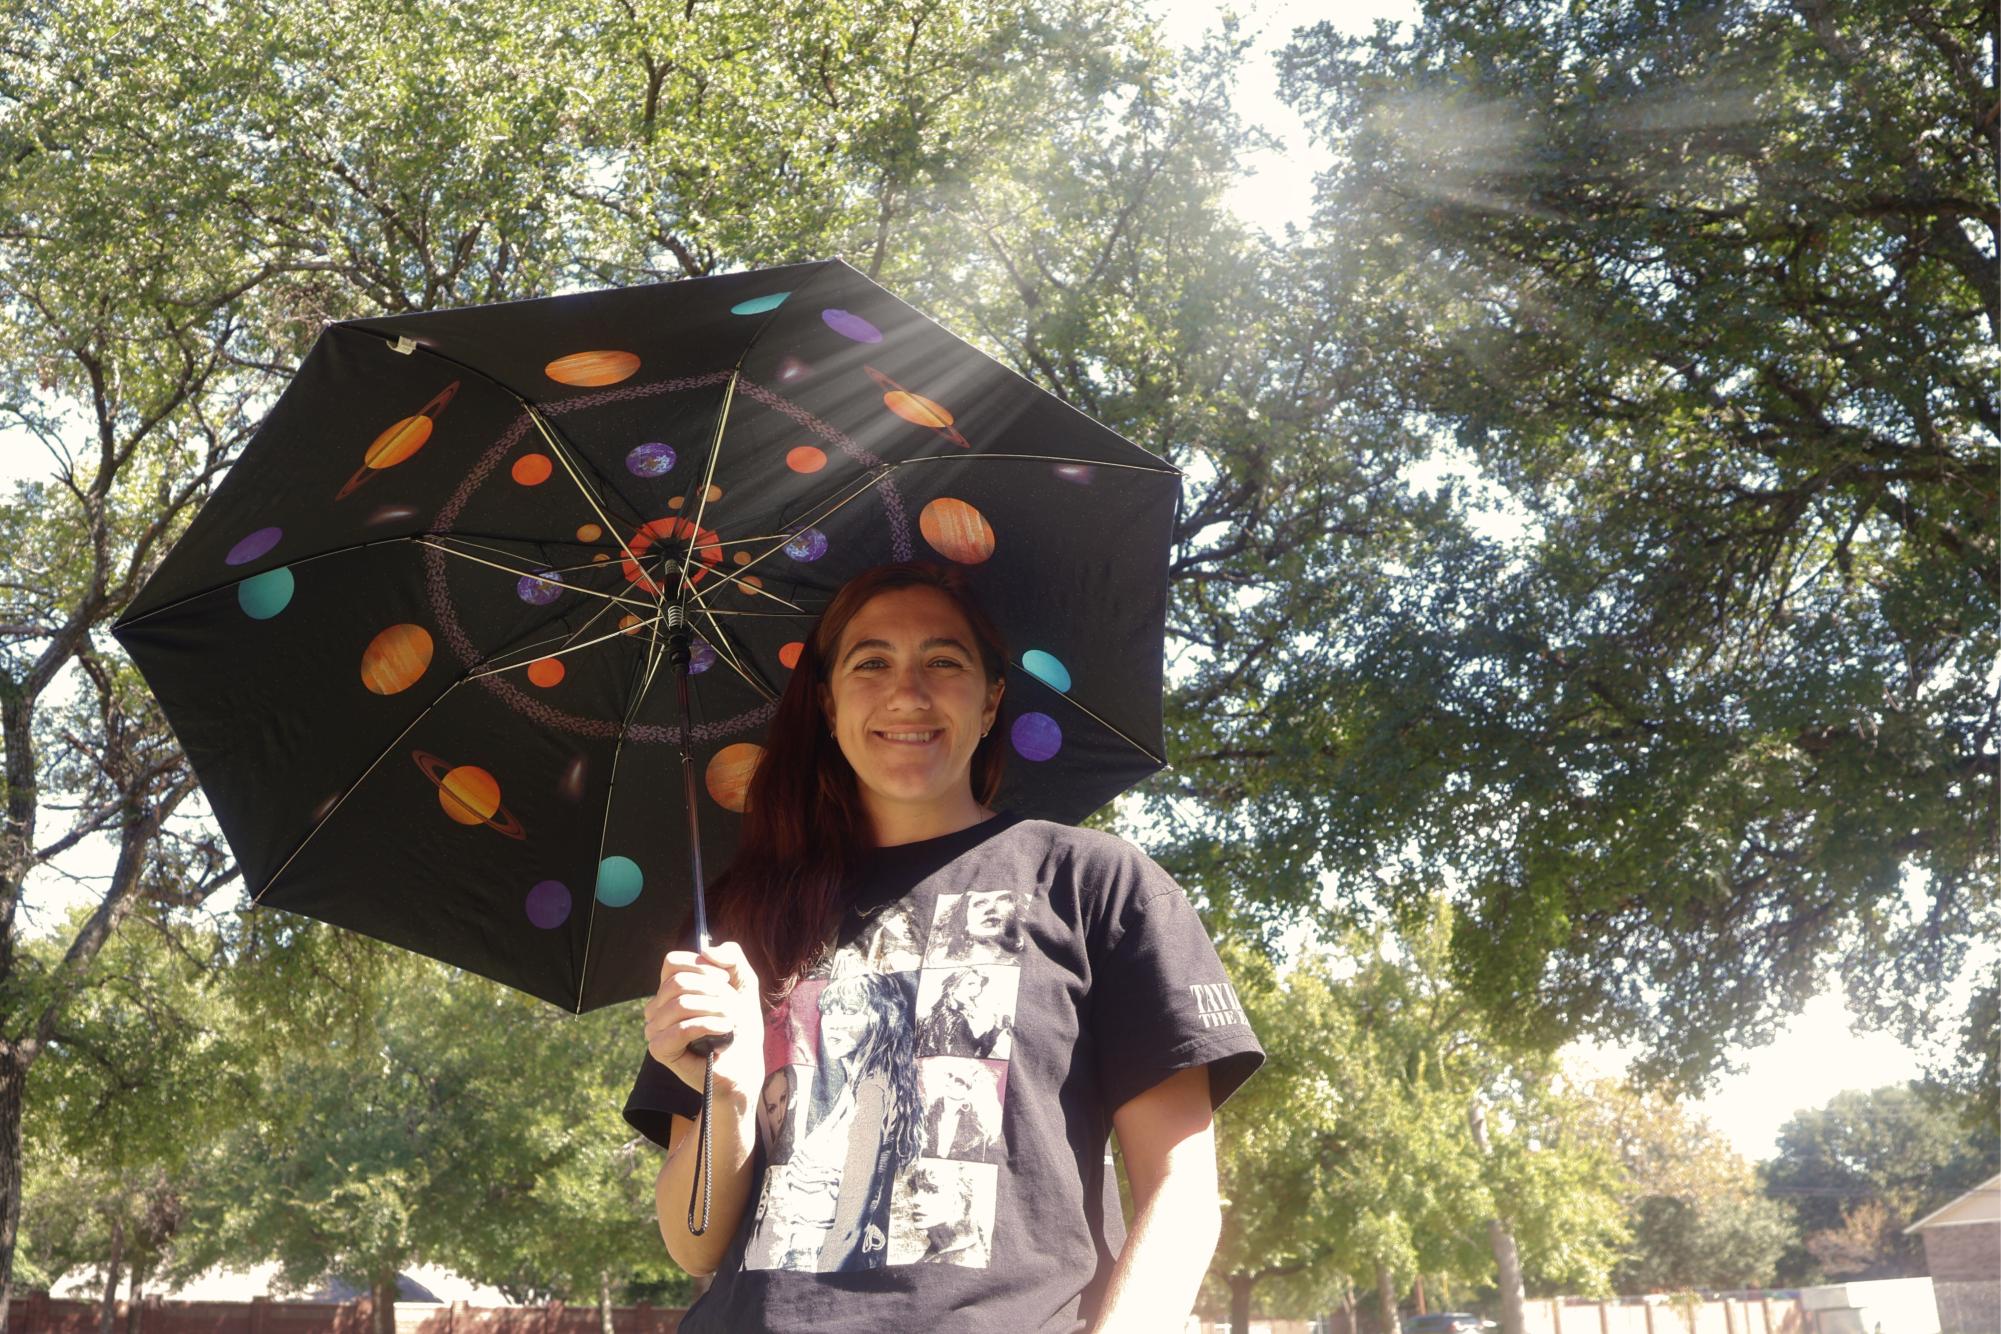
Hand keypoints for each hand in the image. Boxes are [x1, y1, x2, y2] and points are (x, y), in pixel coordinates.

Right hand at [644, 940, 765, 1096]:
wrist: (745, 1063)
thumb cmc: (741, 1023)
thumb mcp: (744, 981)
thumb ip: (731, 956)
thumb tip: (706, 950)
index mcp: (671, 988)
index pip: (672, 962)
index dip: (701, 966)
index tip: (725, 980)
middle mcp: (657, 1006)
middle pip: (678, 982)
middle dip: (713, 991)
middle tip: (732, 1006)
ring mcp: (655, 1028)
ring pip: (680, 1004)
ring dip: (715, 1009)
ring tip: (731, 1020)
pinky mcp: (660, 1050)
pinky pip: (680, 1029)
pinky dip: (707, 1026)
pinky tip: (724, 1030)